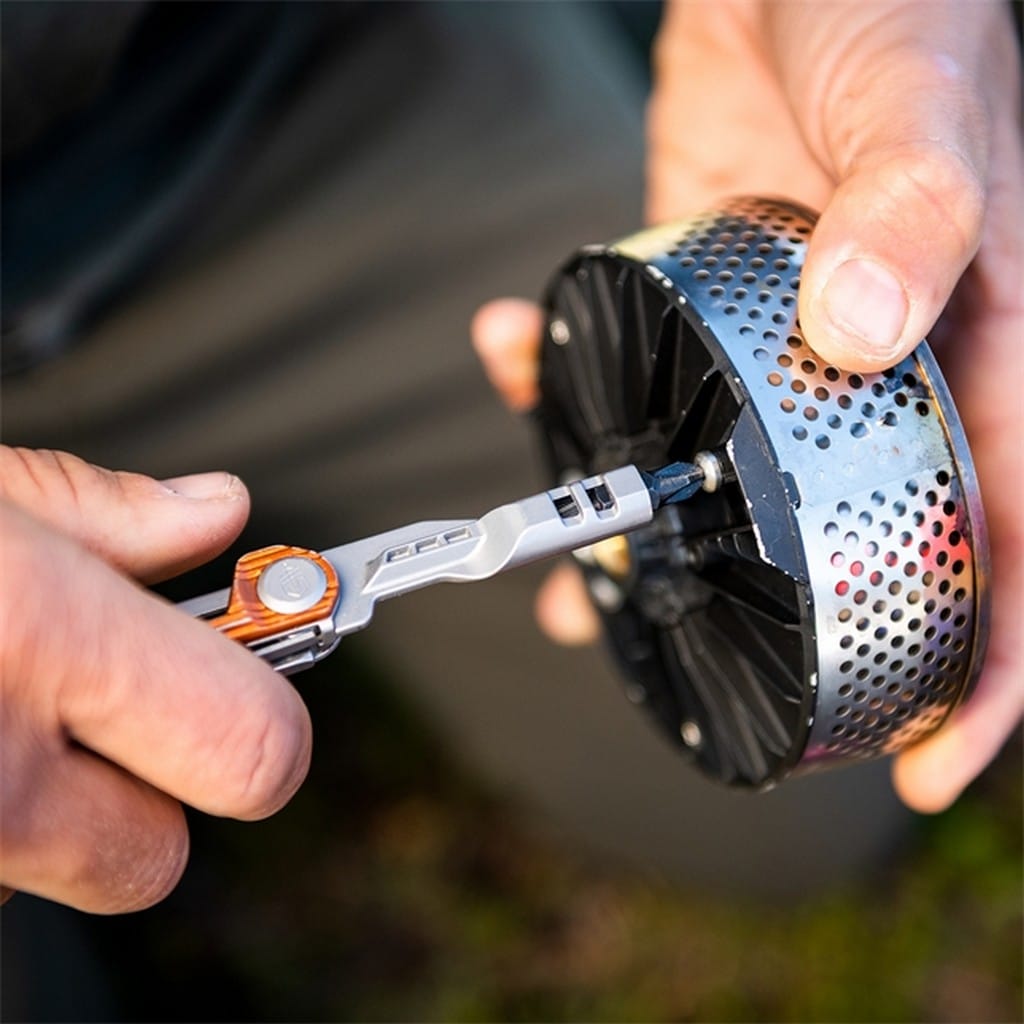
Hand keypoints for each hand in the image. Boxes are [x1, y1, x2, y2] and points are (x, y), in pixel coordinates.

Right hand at [0, 447, 311, 912]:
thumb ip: (100, 508)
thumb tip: (215, 514)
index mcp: (39, 639)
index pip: (254, 747)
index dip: (266, 720)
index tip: (257, 681)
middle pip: (155, 855)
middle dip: (144, 784)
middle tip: (91, 708)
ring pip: (53, 871)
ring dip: (40, 804)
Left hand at [473, 0, 1021, 812]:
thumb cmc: (897, 2)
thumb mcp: (922, 101)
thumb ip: (915, 211)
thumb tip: (869, 332)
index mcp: (975, 355)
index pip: (1007, 543)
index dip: (987, 670)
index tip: (926, 766)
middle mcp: (882, 372)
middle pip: (847, 538)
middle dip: (775, 620)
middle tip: (684, 664)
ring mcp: (782, 348)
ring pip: (726, 477)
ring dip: (643, 528)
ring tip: (574, 588)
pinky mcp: (703, 303)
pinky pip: (643, 372)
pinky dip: (569, 379)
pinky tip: (513, 361)